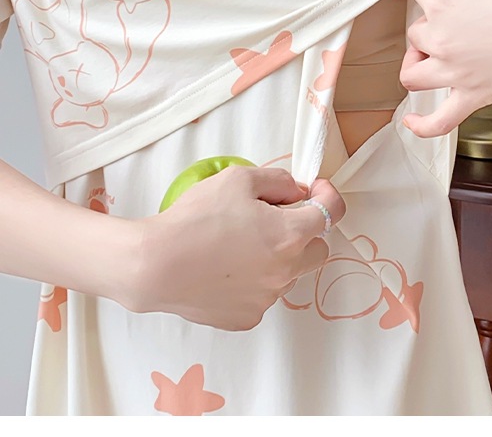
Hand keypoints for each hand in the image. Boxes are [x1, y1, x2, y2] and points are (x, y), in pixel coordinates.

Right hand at [131, 167, 344, 330]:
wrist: (155, 265)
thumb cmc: (195, 218)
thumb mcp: (238, 179)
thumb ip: (278, 181)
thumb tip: (297, 191)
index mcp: (289, 235)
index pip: (332, 212)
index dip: (327, 195)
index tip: (314, 190)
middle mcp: (286, 271)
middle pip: (318, 249)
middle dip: (305, 231)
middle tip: (275, 218)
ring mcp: (267, 298)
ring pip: (289, 273)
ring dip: (278, 257)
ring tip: (240, 244)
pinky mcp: (247, 317)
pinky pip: (263, 294)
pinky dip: (254, 280)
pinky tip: (227, 268)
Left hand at [400, 0, 491, 137]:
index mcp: (442, 2)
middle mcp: (440, 38)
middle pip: (416, 32)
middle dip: (430, 22)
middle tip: (452, 19)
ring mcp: (454, 71)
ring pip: (412, 74)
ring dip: (418, 63)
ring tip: (430, 57)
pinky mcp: (473, 96)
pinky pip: (438, 122)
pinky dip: (421, 125)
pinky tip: (411, 120)